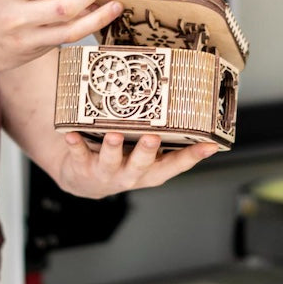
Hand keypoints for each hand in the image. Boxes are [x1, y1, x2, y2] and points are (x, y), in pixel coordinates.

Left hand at [56, 132, 217, 198]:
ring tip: (114, 136)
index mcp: (151, 170)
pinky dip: (75, 145)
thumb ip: (162, 138)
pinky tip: (72, 135)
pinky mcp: (82, 168)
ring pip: (111, 162)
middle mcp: (131, 175)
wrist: (83, 180)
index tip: (210, 145)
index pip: (176, 164)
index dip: (193, 157)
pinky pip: (79, 155)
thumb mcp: (144, 155)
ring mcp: (106, 173)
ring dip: (113, 149)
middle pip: (142, 165)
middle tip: (152, 138)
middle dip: (146, 152)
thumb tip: (186, 103)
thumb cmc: (121, 159)